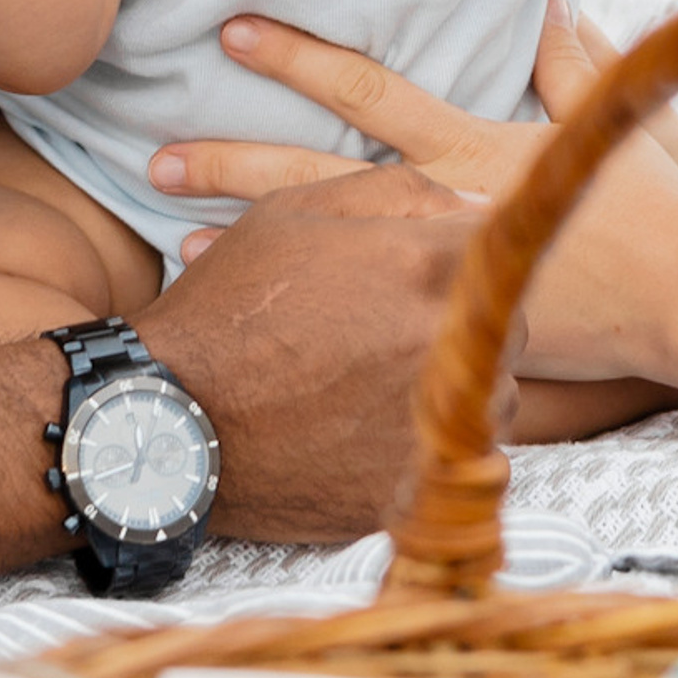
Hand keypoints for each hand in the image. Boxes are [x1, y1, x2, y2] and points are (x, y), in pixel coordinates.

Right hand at [132, 164, 499, 541]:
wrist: (168, 418)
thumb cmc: (231, 305)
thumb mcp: (294, 212)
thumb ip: (399, 191)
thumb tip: (482, 199)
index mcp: (422, 261)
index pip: (499, 245)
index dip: (456, 256)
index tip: (417, 272)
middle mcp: (443, 339)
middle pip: (509, 321)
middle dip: (465, 320)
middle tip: (390, 330)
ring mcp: (433, 420)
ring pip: (496, 394)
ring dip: (458, 386)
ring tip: (374, 383)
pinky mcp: (416, 486)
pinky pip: (463, 459)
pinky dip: (431, 445)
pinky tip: (370, 431)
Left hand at [153, 0, 677, 381]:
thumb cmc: (661, 197)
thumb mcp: (611, 113)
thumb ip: (571, 58)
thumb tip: (545, 0)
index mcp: (472, 142)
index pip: (366, 91)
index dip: (296, 57)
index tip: (233, 30)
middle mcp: (441, 202)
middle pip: (315, 175)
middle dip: (231, 160)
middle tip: (154, 154)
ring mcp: (438, 269)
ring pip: (324, 249)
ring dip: (246, 237)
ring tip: (171, 231)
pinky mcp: (451, 326)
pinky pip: (354, 315)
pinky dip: (300, 303)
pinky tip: (248, 305)